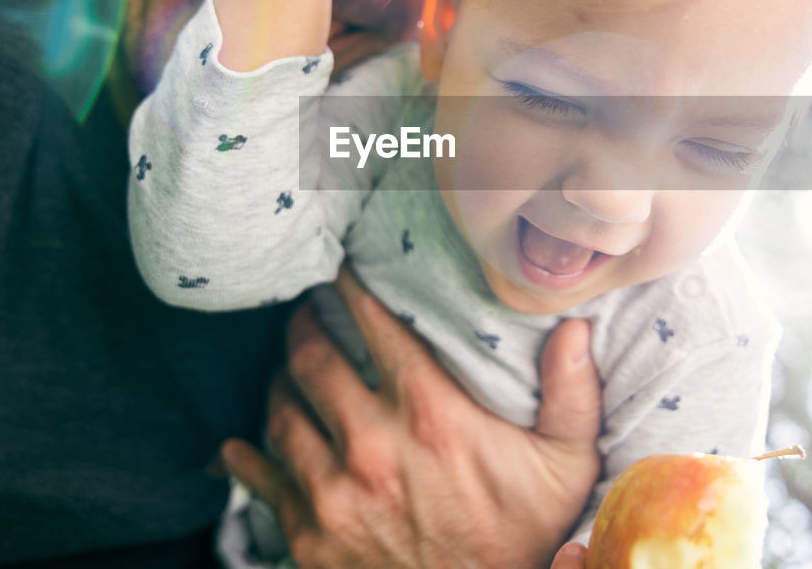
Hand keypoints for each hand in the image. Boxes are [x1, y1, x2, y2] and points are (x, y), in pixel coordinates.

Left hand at [221, 266, 602, 567]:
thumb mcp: (566, 468)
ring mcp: (331, 490)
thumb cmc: (520, 540)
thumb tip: (575, 329)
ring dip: (279, 381)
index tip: (340, 270)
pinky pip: (258, 478)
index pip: (372, 325)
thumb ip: (573, 394)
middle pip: (311, 359)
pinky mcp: (306, 533)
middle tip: (305, 313)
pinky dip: (242, 456)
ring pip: (279, 410)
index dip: (350, 288)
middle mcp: (370, 444)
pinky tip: (236, 444)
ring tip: (287, 370)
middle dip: (303, 325)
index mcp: (429, 413)